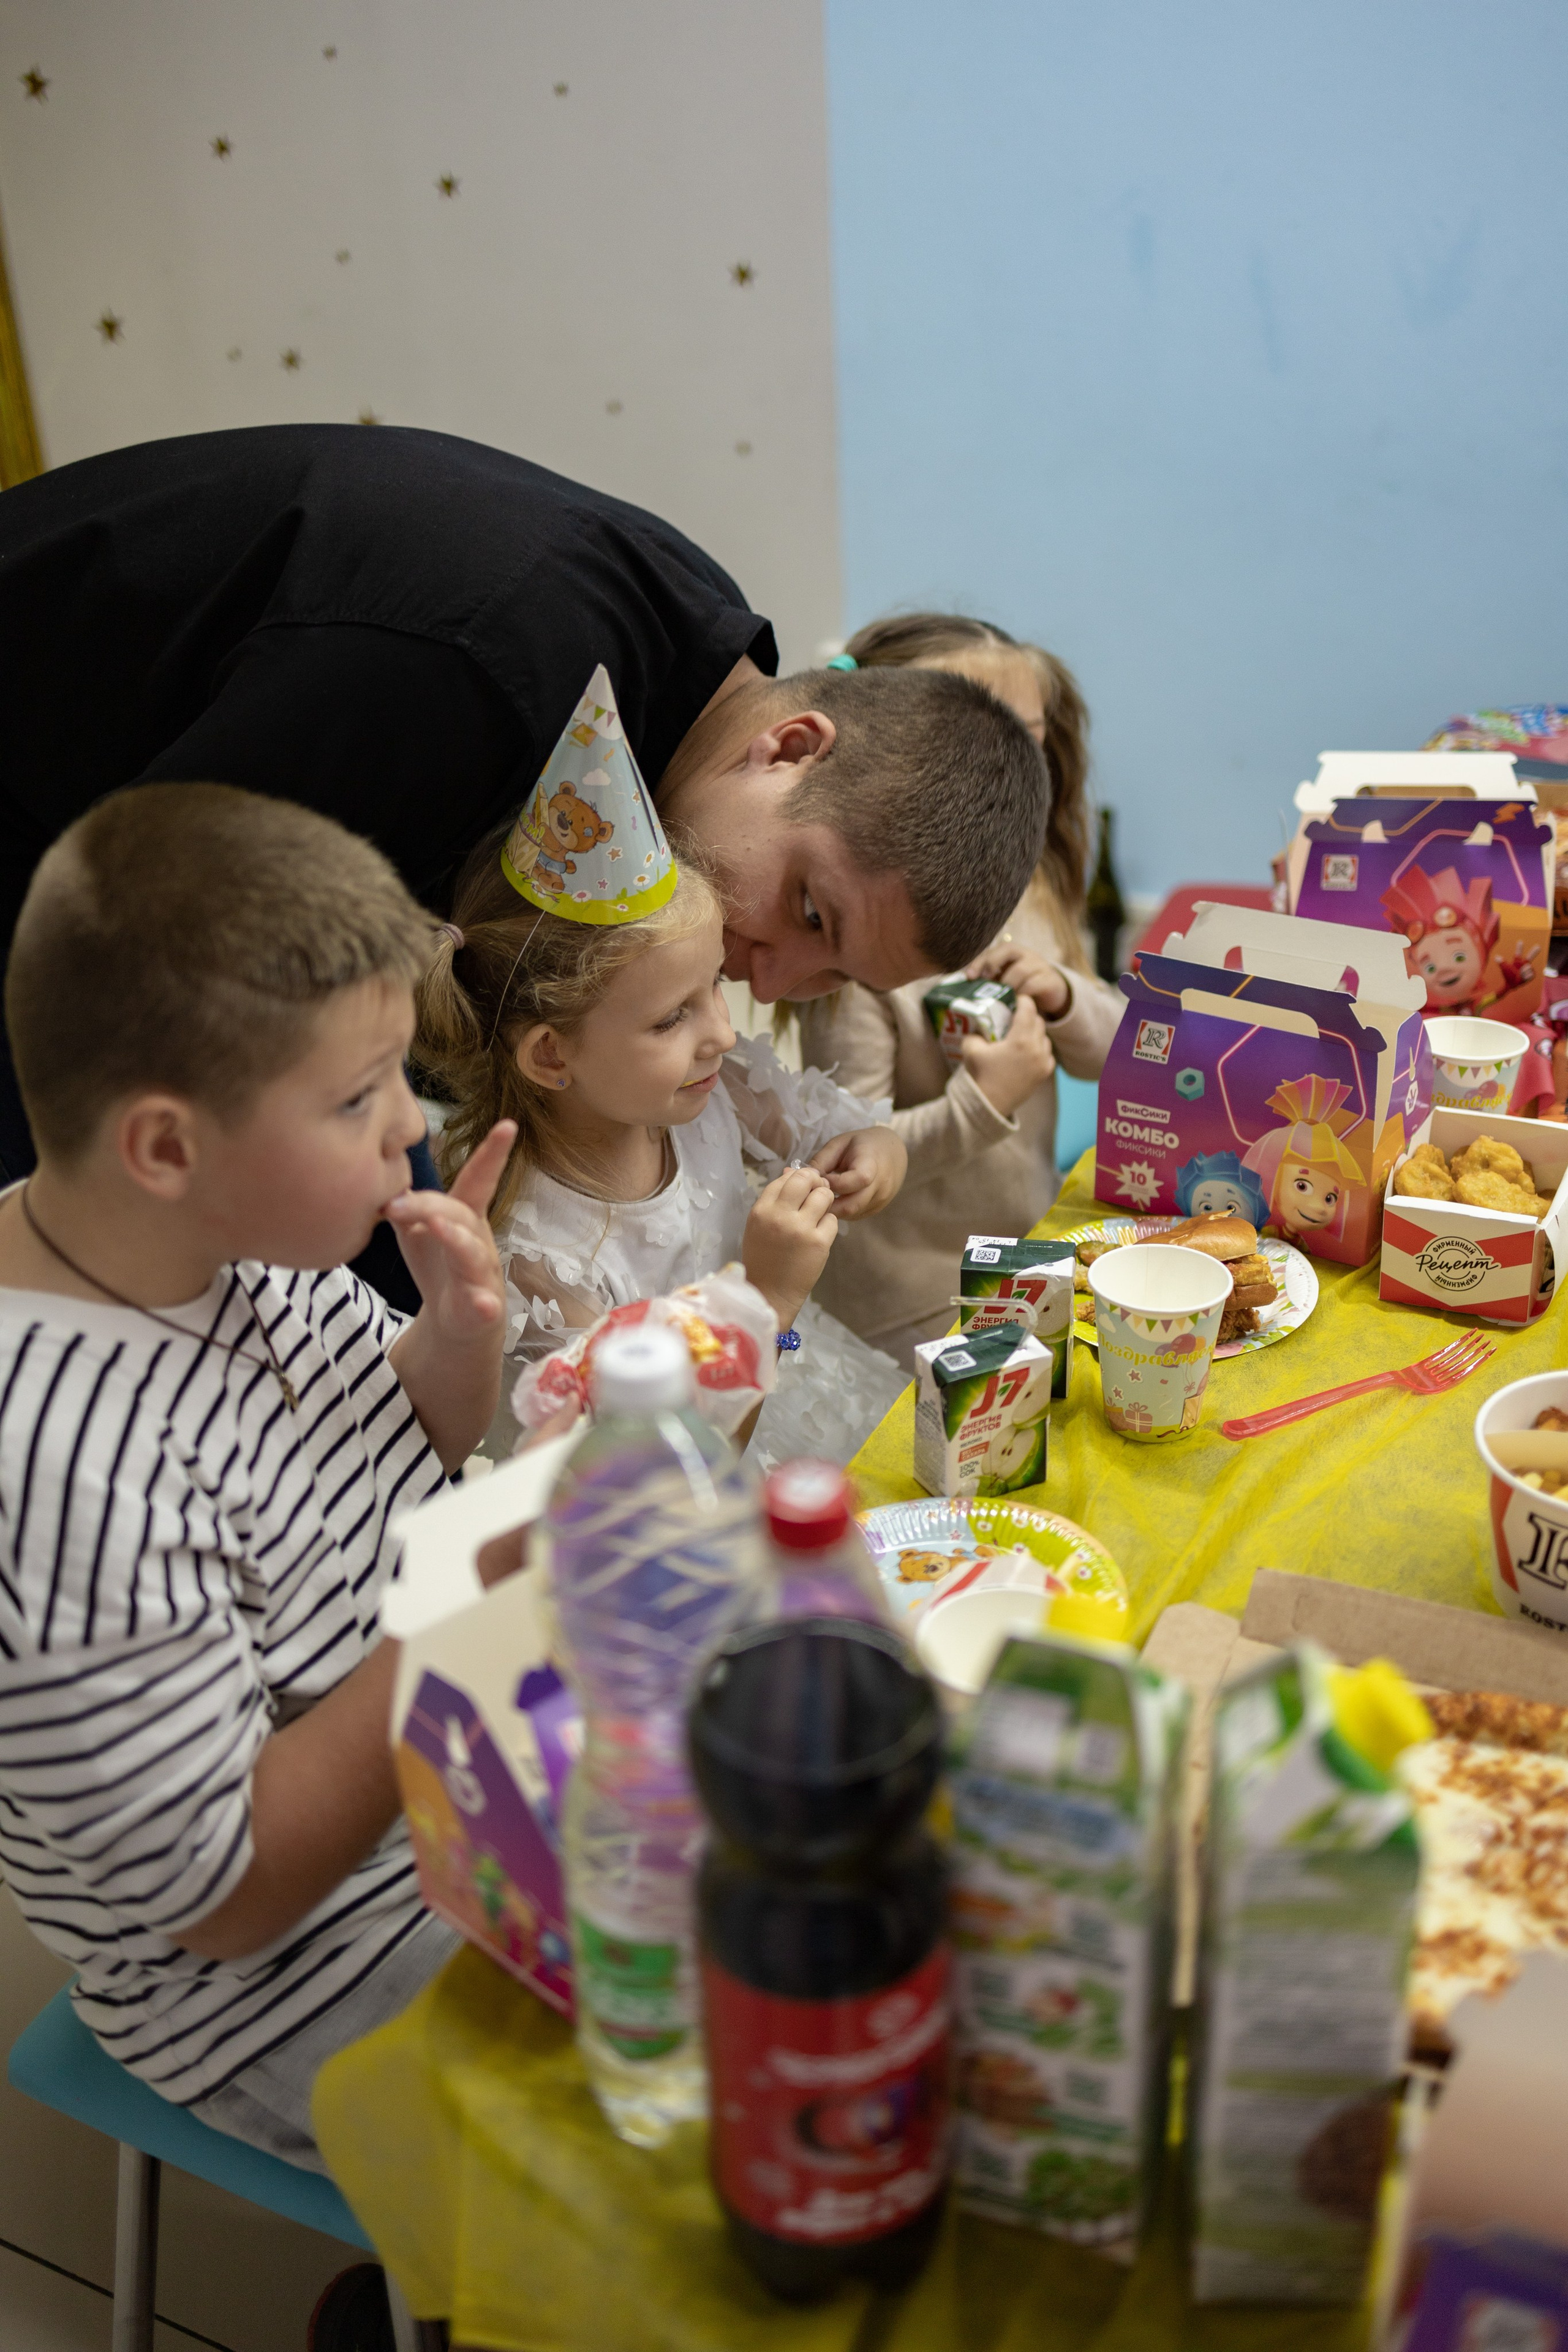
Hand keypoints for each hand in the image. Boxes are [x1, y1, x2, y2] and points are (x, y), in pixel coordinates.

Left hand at [385, 1120, 513, 1342]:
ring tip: (438, 1229)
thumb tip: (380, 1173)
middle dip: (430, 1207)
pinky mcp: (482, 1308)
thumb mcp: (417, 1229)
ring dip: (456, 1240)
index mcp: (465, 1216)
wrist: (455, 1319)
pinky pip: (485, 1304)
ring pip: (472, 1254)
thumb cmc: (438, 1265)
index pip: (479, 1180)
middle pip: (460, 1214)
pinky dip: (484, 1304)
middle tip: (394, 1206)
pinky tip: (483, 1303)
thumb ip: (405, 1203)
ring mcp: (483, 1274)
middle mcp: (479, 1240)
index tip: (509, 1124)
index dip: (493, 1153)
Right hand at [743, 1165, 838, 1329]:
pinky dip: (828, 1224)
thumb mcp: (759, 1226)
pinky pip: (832, 1219)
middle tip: (817, 1191)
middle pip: (805, 1179)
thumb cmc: (764, 1259)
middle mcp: (780, 1216)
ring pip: (823, 1195)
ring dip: (825, 1201)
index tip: (804, 1185)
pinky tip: (819, 1235)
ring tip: (819, 1214)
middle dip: (815, 1181)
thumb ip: (774, 1199)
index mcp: (761, 1210)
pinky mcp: (819, 1242)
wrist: (770, 1293)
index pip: (784, 1179)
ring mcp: (800, 1228)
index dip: (798, 1177)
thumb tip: (792, 1171)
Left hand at [807, 1126, 907, 1220]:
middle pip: (851, 1206)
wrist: (892, 1152)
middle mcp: (880, 1186)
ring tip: (820, 1198)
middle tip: (811, 1197)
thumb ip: (821, 1160)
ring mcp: (880, 1201)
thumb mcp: (840, 1143)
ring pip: (851, 1214)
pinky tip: (833, 1201)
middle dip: (827, 1204)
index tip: (820, 1179)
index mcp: (872, 1164)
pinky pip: (855, 1216)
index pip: (856, 1180)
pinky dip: (841, 1211)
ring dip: (833, 1209)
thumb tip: (802, 1178)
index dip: (834, 1183)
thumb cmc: (862, 1144)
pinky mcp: (877, 1209)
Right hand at [962, 992, 1055, 1117]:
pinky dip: (1039, 1048)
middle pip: (1038, 1021)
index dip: (1021, 1000)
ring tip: (1020, 1035)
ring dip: (1034, 1032)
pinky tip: (1026, 1051)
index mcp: (1021, 1039)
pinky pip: (1047, 1052)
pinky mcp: (1045, 1073)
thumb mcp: (971, 1047)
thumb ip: (978, 1030)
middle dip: (1027, 1016)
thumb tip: (982, 1024)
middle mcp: (1037, 1049)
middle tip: (1014, 1016)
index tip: (1015, 999)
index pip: (1028, 1008)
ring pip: (1044, 1036)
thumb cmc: (980, 1076)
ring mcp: (1044, 1062)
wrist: (989, 1105)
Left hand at [967, 943, 1070, 1018]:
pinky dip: (1022, 994)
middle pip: (1008, 950)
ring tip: (1000, 998)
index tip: (969, 976)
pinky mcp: (1049, 980)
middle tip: (985, 982)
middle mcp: (1026, 955)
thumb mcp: (1005, 980)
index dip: (980, 960)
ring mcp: (1040, 966)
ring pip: (1020, 970)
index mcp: (1013, 953)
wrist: (1052, 993)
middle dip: (992, 964)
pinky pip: (1034, 984)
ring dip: (1007, 985)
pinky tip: (1015, 1003)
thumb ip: (990, 980)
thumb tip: (964, 987)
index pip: (995, 949)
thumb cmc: (1022, 986)